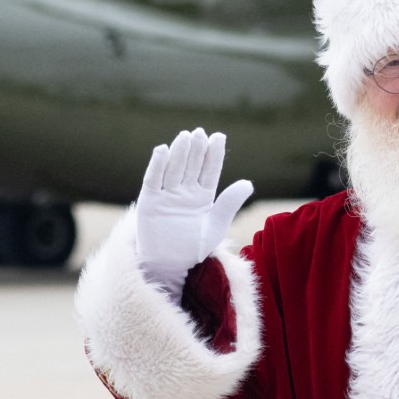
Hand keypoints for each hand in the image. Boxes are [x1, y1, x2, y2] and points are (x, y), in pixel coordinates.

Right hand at [135, 128, 253, 296]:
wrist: (170, 265)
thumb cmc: (194, 247)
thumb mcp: (216, 226)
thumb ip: (229, 204)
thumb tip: (248, 182)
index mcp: (203, 196)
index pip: (209, 170)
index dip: (213, 154)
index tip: (219, 137)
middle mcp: (185, 192)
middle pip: (191, 166)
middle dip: (196, 150)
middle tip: (201, 133)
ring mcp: (166, 195)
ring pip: (174, 169)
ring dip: (179, 153)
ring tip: (186, 137)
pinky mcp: (149, 202)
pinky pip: (153, 180)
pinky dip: (157, 165)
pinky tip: (162, 150)